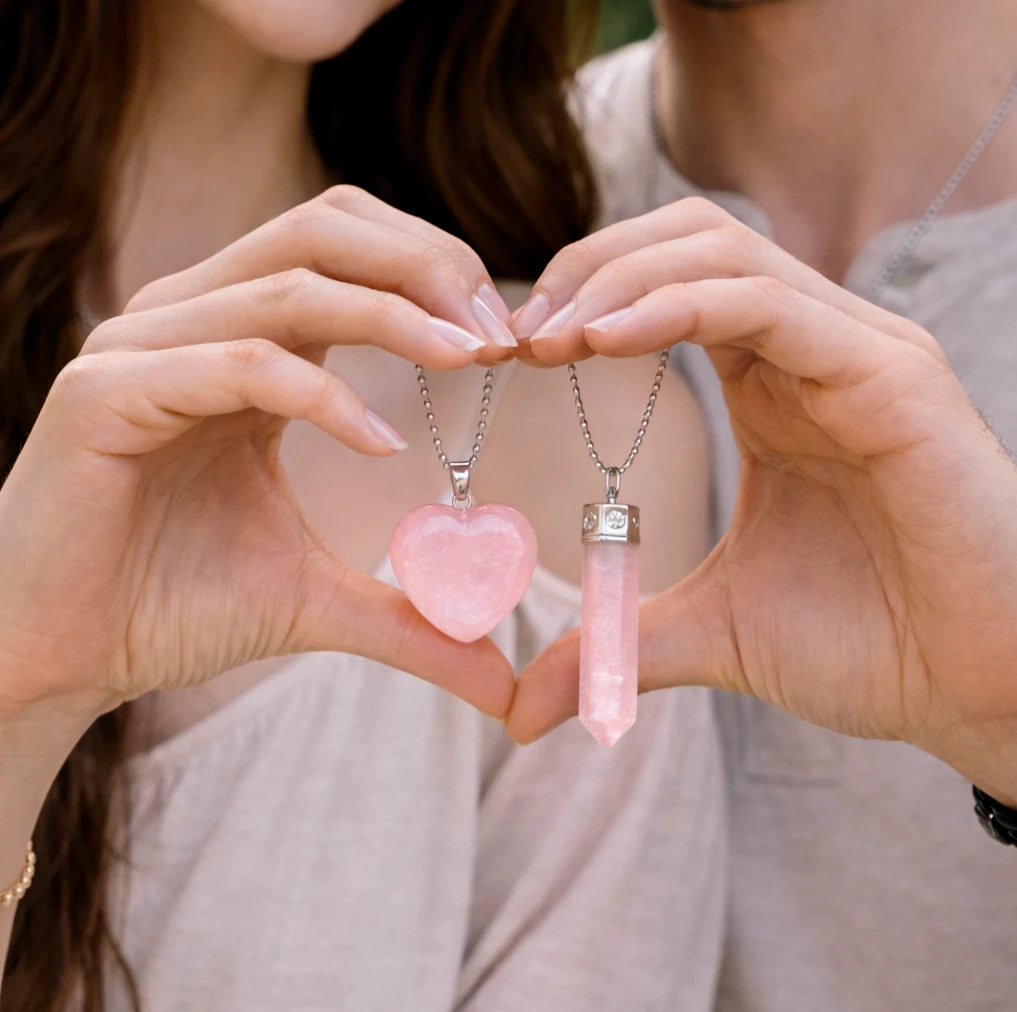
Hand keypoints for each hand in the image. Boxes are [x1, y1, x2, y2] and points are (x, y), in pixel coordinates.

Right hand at [0, 186, 517, 734]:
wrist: (60, 657)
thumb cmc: (171, 605)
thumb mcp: (315, 596)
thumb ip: (408, 617)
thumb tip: (497, 681)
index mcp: (240, 341)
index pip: (347, 249)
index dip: (434, 273)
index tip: (504, 337)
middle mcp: (191, 321)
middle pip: (326, 229)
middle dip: (427, 267)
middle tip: (497, 333)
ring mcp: (143, 348)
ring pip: (290, 284)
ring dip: (394, 314)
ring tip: (470, 360)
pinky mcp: (107, 392)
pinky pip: (240, 363)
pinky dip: (323, 395)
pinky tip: (384, 445)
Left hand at [509, 197, 1016, 804]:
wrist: (979, 687)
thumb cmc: (869, 644)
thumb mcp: (713, 631)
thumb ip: (619, 639)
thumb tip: (523, 709)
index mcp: (772, 385)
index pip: (665, 287)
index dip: (583, 304)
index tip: (512, 355)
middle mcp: (812, 350)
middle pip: (686, 242)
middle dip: (589, 272)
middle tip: (516, 338)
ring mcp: (856, 352)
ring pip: (723, 253)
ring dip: (619, 280)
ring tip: (550, 337)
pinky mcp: (892, 375)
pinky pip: (768, 303)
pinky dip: (677, 305)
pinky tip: (607, 339)